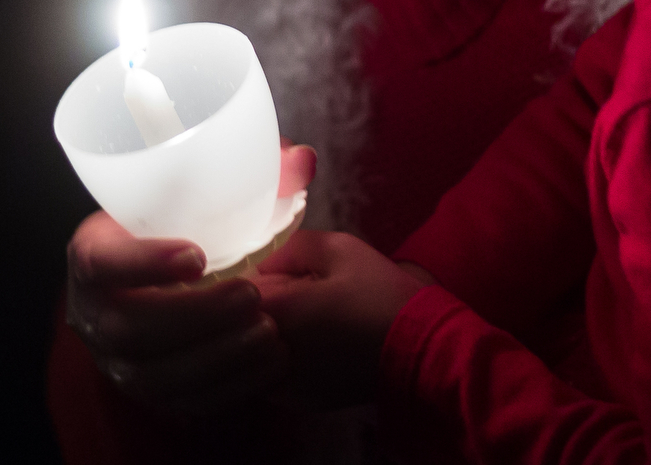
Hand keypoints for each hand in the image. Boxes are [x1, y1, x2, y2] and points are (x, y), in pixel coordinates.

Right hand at [62, 142, 316, 413]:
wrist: (170, 277)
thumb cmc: (183, 227)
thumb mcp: (202, 195)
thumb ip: (255, 172)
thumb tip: (302, 160)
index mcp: (91, 254)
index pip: (97, 263)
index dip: (141, 263)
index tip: (197, 254)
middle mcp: (92, 313)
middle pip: (127, 327)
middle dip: (193, 315)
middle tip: (251, 294)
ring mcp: (116, 360)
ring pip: (154, 373)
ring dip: (215, 356)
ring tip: (268, 332)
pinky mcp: (149, 391)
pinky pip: (180, 403)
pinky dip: (227, 387)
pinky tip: (267, 364)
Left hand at [253, 232, 430, 409]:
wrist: (421, 352)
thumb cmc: (379, 295)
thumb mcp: (338, 248)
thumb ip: (289, 248)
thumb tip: (264, 264)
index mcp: (272, 311)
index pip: (229, 289)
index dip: (254, 275)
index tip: (283, 275)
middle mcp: (266, 355)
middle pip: (237, 324)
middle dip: (258, 307)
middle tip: (300, 297)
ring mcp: (280, 385)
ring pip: (252, 352)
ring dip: (268, 335)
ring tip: (311, 323)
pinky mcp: (296, 402)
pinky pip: (272, 374)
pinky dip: (283, 359)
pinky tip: (318, 348)